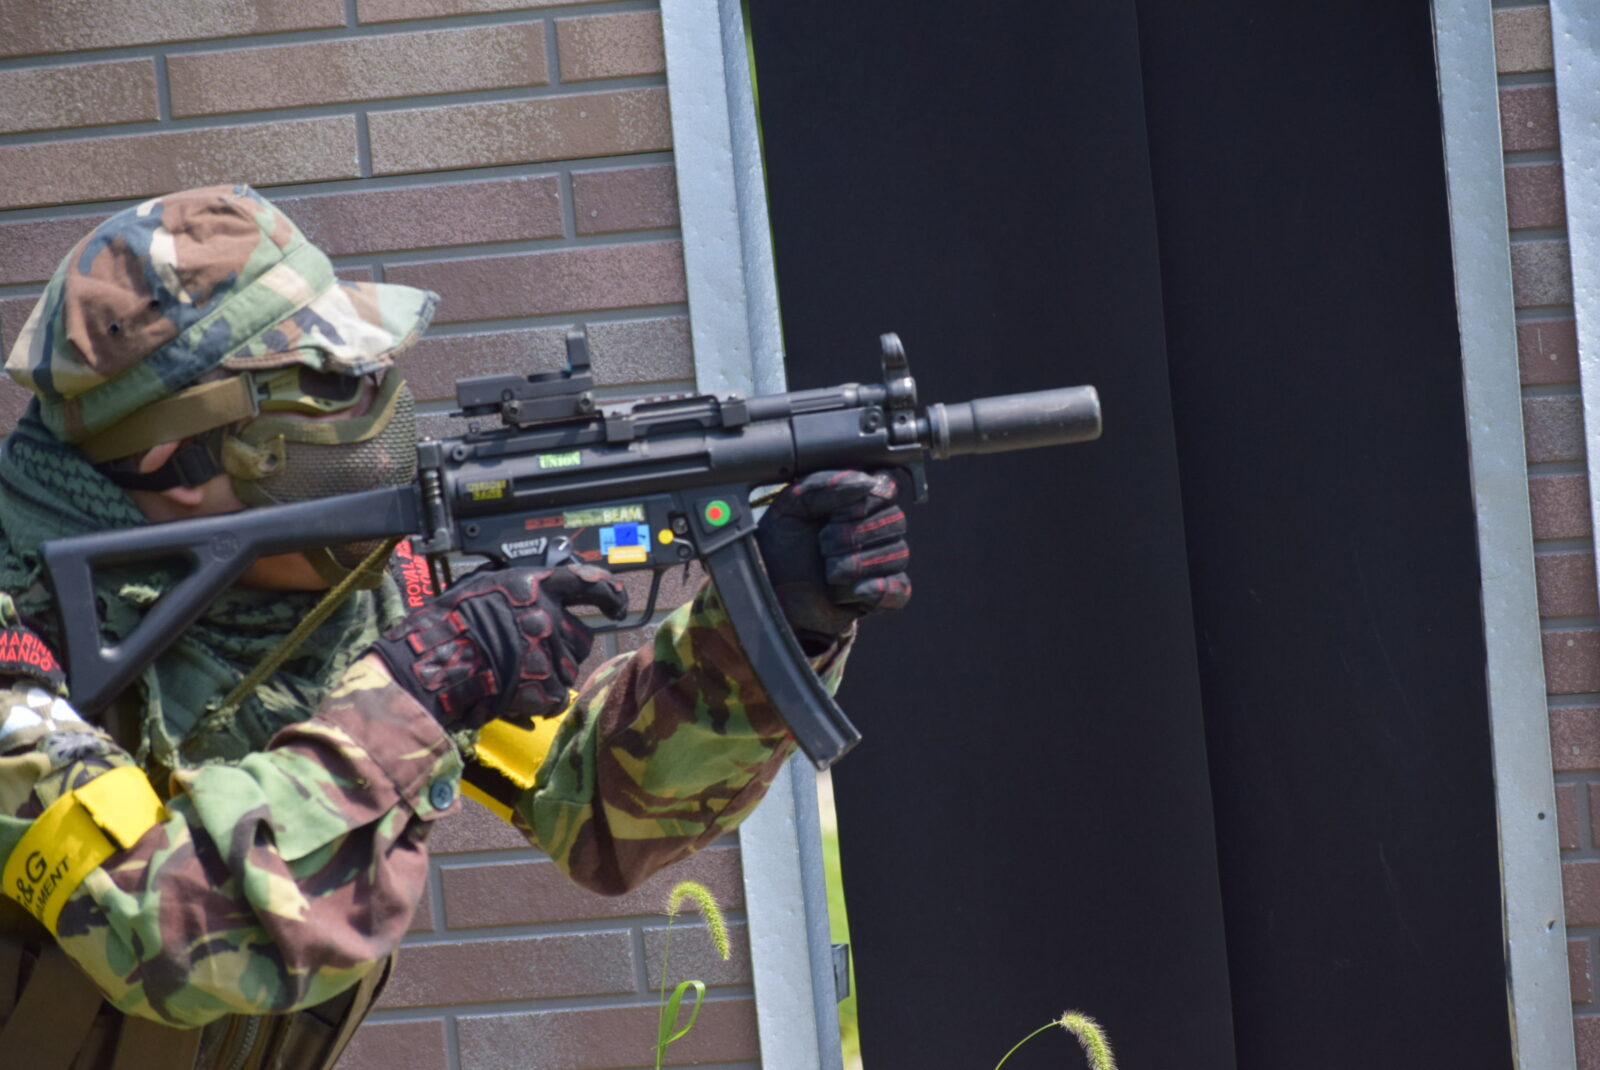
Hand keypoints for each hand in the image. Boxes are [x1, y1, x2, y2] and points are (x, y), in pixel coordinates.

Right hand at [371, 565, 626, 730]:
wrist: (433, 664)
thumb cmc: (447, 625)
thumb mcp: (482, 587)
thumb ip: (518, 591)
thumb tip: (536, 596)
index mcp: (533, 585)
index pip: (586, 582)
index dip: (608, 594)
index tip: (616, 605)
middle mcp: (548, 615)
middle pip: (581, 636)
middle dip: (564, 648)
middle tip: (531, 656)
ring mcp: (549, 652)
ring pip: (569, 669)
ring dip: (549, 675)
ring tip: (514, 676)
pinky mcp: (545, 686)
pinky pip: (555, 697)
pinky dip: (540, 701)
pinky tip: (516, 696)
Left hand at [755, 469, 911, 652]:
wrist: (768, 591)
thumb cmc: (780, 546)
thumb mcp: (789, 508)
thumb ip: (822, 486)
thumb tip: (867, 482)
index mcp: (855, 501)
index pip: (886, 488)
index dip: (867, 500)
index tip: (834, 514)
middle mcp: (874, 529)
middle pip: (896, 520)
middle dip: (855, 534)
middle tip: (823, 544)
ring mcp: (879, 563)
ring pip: (898, 554)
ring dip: (859, 563)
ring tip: (829, 571)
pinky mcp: (879, 596)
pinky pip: (899, 590)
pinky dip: (879, 589)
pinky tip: (854, 590)